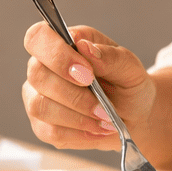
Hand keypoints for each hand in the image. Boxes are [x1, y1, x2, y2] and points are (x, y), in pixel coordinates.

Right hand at [21, 22, 155, 150]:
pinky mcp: (41, 125)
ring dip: (77, 116)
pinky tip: (96, 129)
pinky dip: (78, 133)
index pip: (38, 37)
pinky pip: (49, 131)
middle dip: (73, 94)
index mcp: (62, 43)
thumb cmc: (128, 85)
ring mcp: (38, 97)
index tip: (86, 72)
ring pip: (40, 106)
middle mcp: (43, 67)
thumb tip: (85, 47)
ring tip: (105, 119)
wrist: (134, 115)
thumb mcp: (130, 68)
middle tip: (103, 105)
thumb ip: (110, 56)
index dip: (57, 54)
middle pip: (37, 75)